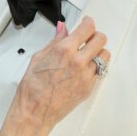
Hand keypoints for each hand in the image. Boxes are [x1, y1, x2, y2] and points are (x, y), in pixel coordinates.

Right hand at [15, 16, 108, 130]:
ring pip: (104, 56)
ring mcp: (86, 76)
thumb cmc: (32, 88)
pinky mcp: (89, 87)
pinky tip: (83, 68)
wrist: (35, 112)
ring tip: (88, 54)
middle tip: (87, 38)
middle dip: (94, 35)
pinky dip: (94, 67)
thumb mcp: (38, 58)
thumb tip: (62, 29)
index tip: (86, 23)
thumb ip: (54, 41)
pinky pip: (99, 71)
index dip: (88, 22)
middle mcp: (78, 62)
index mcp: (64, 51)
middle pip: (101, 39)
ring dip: (98, 52)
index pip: (87, 28)